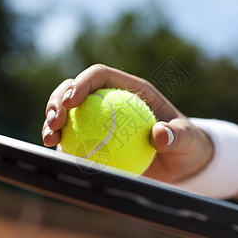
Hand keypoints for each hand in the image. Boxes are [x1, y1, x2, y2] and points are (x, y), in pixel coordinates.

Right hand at [42, 64, 213, 182]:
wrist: (182, 162)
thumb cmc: (186, 144)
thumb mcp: (187, 140)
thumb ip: (177, 136)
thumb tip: (160, 135)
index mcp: (130, 89)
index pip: (100, 76)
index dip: (81, 83)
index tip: (71, 102)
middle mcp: (111, 100)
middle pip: (75, 90)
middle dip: (57, 101)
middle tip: (54, 123)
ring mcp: (100, 119)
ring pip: (68, 113)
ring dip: (52, 122)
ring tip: (50, 139)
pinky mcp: (96, 138)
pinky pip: (74, 138)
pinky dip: (63, 143)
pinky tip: (58, 154)